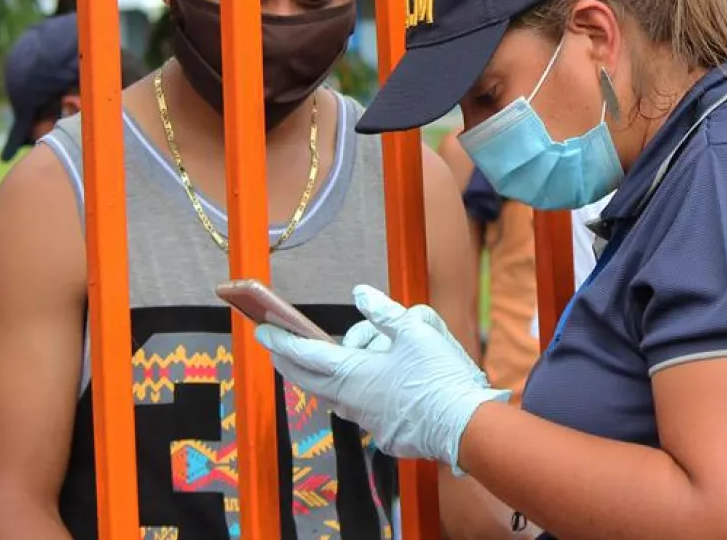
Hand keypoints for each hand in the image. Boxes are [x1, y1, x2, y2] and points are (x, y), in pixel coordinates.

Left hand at [257, 285, 508, 473]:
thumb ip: (384, 312)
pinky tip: (371, 384)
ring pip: (336, 395)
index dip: (282, 340)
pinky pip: (362, 409)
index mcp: (352, 374)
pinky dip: (358, 392)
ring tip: (337, 356)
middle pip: (309, 380)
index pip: (307, 355)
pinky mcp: (385, 434)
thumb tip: (360, 294)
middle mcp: (350, 401)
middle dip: (290, 362)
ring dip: (329, 376)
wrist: (465, 426)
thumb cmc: (439, 376)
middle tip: (275, 348)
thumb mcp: (415, 331)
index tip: (261, 330)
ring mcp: (366, 421)